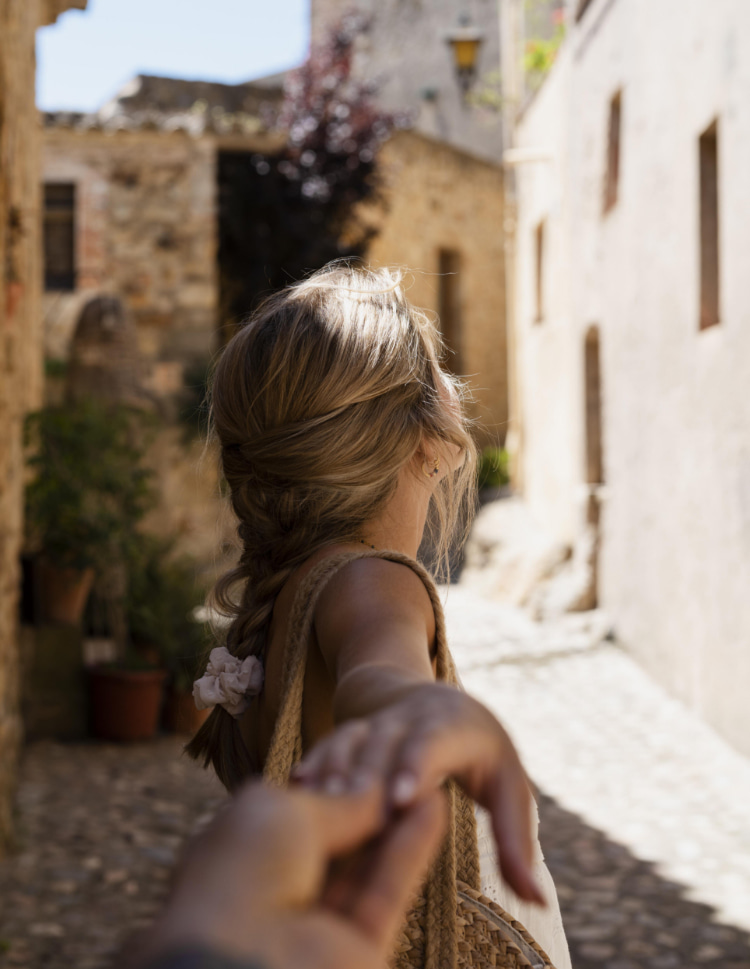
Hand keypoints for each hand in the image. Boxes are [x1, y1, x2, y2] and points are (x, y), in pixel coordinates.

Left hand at [127, 780, 445, 968]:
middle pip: (338, 838)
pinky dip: (412, 847)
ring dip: (398, 820)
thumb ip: (337, 800)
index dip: (335, 783)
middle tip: (406, 766)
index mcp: (246, 853)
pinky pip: (388, 888)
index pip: (297, 811)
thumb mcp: (284, 811)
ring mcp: (320, 919)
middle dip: (370, 802)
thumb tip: (375, 792)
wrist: (241, 954)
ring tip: (429, 777)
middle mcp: (281, 887)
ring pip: (367, 863)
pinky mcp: (360, 946)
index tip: (368, 755)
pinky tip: (435, 804)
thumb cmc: (240, 872)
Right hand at [293, 683, 544, 905]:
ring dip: (335, 770)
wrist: (438, 701)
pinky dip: (315, 762)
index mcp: (456, 725)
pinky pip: (331, 742)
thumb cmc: (483, 755)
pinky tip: (296, 787)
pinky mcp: (354, 728)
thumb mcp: (508, 787)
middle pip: (387, 742)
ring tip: (316, 806)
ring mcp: (379, 719)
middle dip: (368, 775)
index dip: (416, 765)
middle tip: (350, 812)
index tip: (400, 799)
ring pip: (353, 740)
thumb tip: (536, 899)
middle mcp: (413, 716)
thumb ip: (516, 841)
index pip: (435, 742)